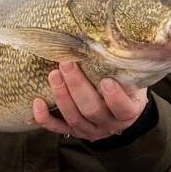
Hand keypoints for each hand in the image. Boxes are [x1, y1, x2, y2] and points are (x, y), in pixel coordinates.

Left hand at [32, 61, 147, 140]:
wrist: (120, 108)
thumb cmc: (126, 86)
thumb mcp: (133, 79)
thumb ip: (125, 67)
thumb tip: (117, 40)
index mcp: (128, 112)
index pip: (123, 108)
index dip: (115, 97)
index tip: (106, 81)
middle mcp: (109, 124)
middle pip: (92, 110)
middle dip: (77, 86)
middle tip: (66, 64)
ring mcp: (90, 130)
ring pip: (74, 118)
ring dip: (61, 96)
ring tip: (53, 74)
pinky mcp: (74, 132)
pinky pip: (57, 128)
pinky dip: (45, 117)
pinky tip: (37, 102)